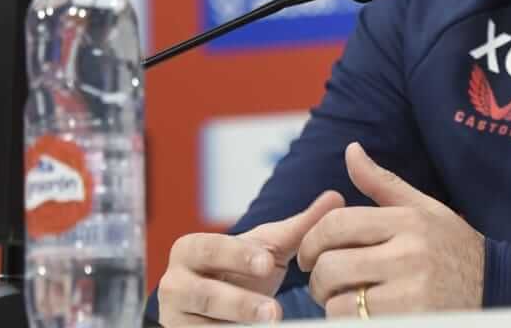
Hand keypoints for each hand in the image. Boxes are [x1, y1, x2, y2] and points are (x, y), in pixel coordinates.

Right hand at [157, 190, 344, 324]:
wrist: (215, 307)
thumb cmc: (242, 270)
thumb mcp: (267, 247)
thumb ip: (300, 226)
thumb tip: (336, 197)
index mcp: (190, 249)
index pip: (211, 248)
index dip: (238, 256)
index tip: (267, 263)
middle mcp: (174, 283)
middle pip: (203, 293)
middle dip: (239, 302)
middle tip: (274, 311)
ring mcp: (175, 317)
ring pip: (202, 325)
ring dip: (236, 326)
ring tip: (271, 325)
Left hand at [298, 143, 484, 317]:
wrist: (494, 286)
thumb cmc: (452, 245)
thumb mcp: (423, 208)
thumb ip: (382, 182)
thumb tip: (351, 149)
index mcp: (407, 220)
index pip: (337, 224)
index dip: (311, 241)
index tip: (308, 256)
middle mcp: (409, 254)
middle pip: (331, 266)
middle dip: (317, 279)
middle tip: (325, 284)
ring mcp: (411, 292)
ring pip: (338, 302)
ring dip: (332, 305)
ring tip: (346, 301)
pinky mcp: (411, 319)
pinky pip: (356, 325)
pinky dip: (350, 323)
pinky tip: (363, 316)